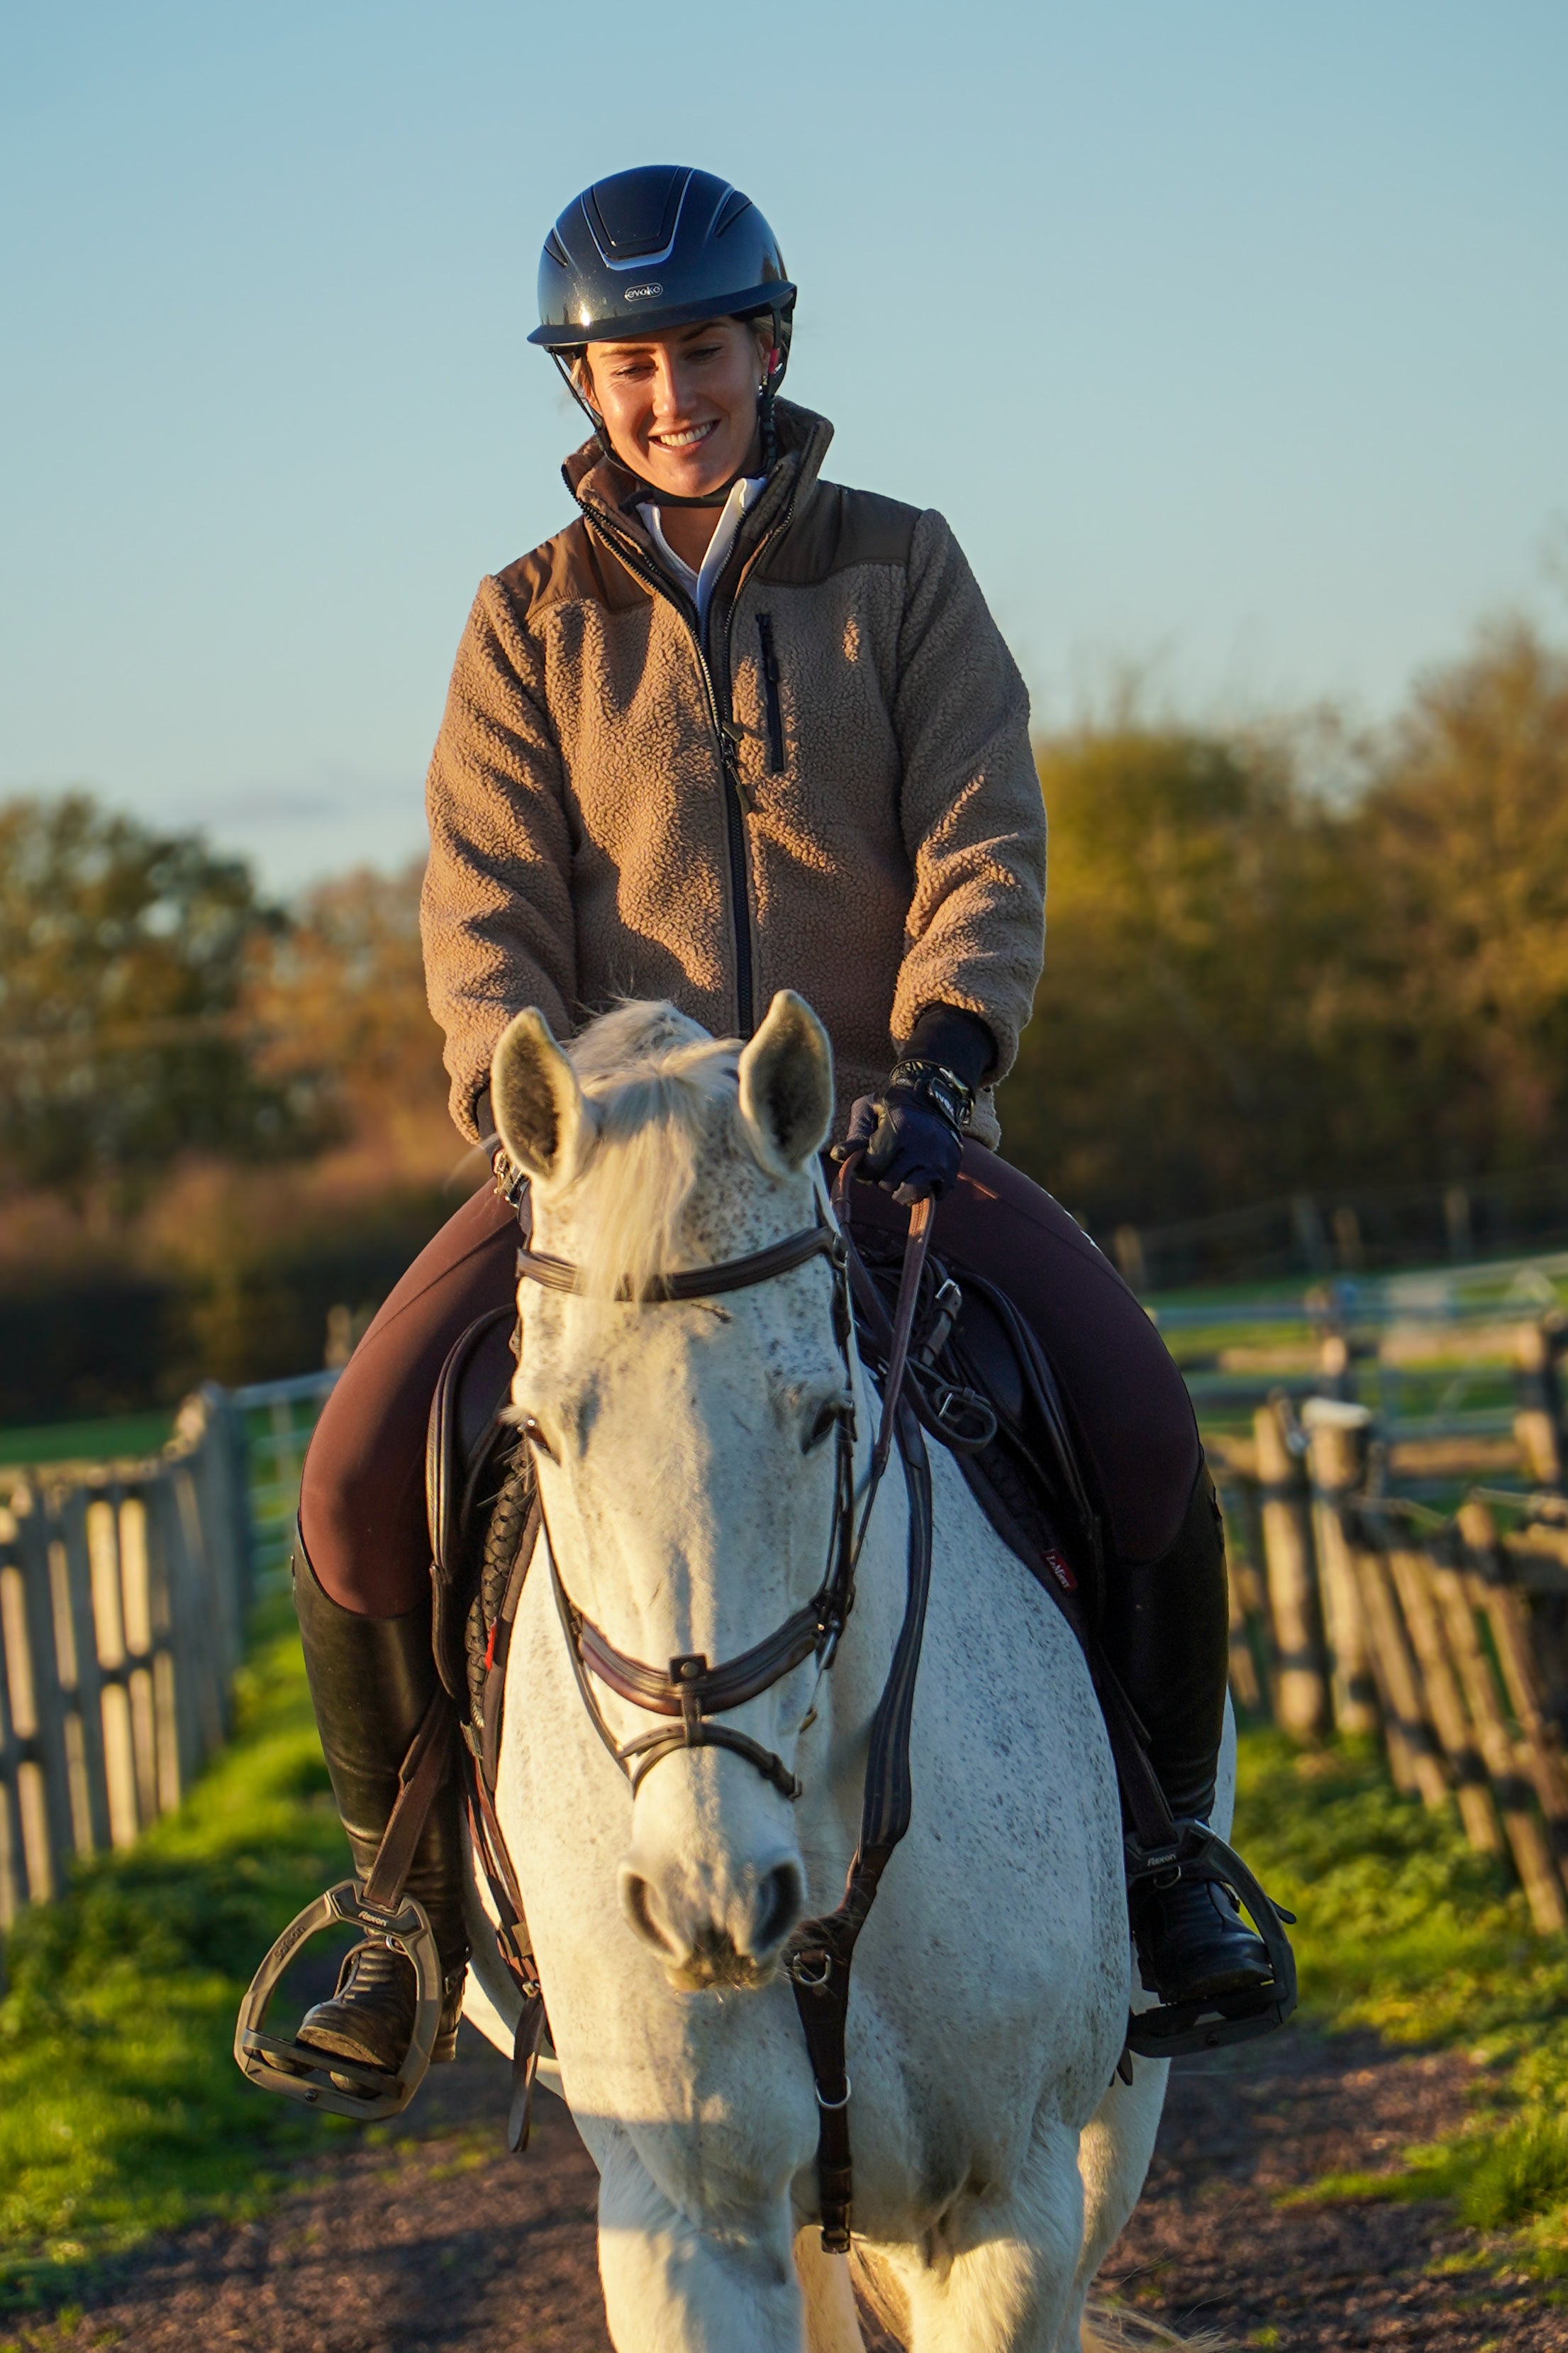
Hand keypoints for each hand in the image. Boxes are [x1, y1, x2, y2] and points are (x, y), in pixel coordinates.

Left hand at [834, 1088, 961, 1205]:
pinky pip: (929, 1196)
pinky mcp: (950, 1172)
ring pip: (908, 1195)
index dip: (864, 1167)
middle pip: (887, 1183)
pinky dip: (921, 1189)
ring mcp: (939, 1161)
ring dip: (899, 1188)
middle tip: (887, 1160)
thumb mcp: (870, 1108)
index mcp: (899, 1128)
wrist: (938, 1097)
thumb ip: (854, 1134)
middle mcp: (921, 1147)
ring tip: (900, 1171)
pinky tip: (918, 1172)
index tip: (867, 1157)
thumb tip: (838, 1156)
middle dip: (881, 1176)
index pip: (872, 1167)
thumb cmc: (895, 1104)